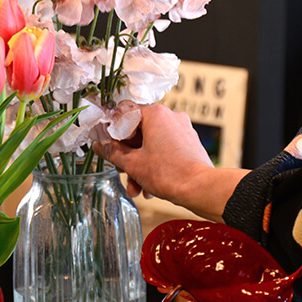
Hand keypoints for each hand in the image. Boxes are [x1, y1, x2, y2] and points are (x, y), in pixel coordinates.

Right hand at [94, 104, 248, 221]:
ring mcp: (182, 130)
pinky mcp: (189, 143)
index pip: (126, 113)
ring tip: (136, 188)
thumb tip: (99, 145)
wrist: (201, 188)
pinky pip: (165, 150)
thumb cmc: (169, 174)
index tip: (106, 144)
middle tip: (121, 171)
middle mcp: (171, 117)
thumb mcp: (133, 164)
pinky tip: (149, 188)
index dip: (113, 130)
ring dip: (140, 166)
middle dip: (128, 156)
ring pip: (151, 144)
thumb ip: (113, 152)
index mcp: (156, 114)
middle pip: (138, 132)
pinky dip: (155, 165)